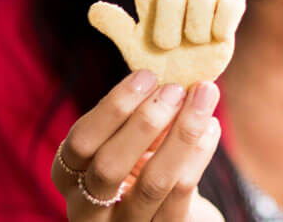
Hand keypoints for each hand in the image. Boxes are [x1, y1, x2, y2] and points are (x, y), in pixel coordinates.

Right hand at [52, 70, 223, 219]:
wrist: (165, 212)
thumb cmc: (140, 163)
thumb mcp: (126, 140)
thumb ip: (136, 114)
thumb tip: (168, 76)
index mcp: (71, 176)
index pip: (81, 142)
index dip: (114, 106)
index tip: (147, 75)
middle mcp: (88, 209)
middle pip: (109, 166)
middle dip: (145, 121)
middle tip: (176, 88)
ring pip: (153, 183)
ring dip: (183, 133)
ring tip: (204, 94)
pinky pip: (182, 195)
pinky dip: (200, 154)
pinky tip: (211, 125)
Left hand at [88, 0, 245, 86]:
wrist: (191, 86)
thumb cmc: (160, 68)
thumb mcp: (136, 52)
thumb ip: (118, 28)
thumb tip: (94, 8)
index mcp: (153, 3)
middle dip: (169, 25)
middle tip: (169, 47)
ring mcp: (206, 0)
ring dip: (196, 28)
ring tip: (194, 44)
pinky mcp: (230, 6)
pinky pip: (230, 1)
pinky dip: (223, 23)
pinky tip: (217, 36)